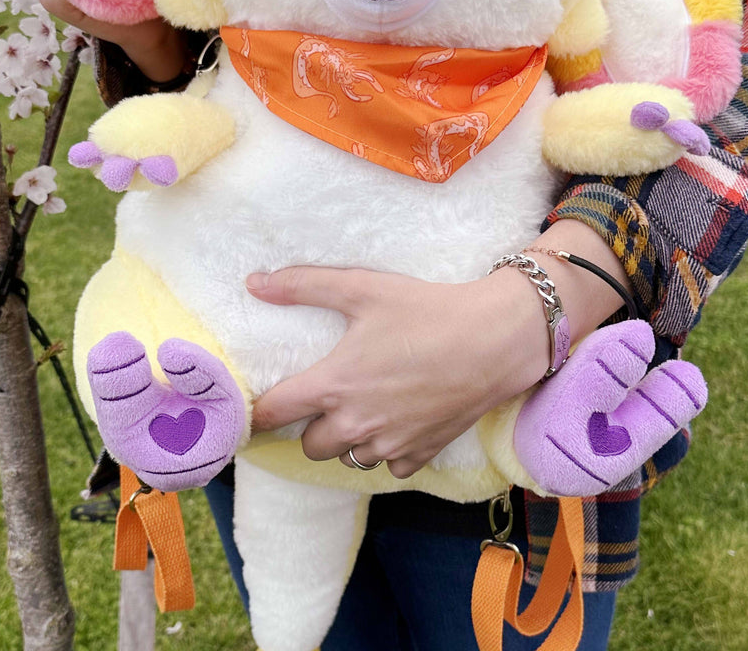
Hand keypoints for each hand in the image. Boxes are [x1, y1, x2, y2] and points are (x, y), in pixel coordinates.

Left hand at [248, 220, 630, 479]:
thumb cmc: (425, 310)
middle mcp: (356, 424)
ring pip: (349, 458)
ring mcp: (390, 443)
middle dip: (310, 424)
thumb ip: (303, 285)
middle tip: (325, 397)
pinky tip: (396, 420)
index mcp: (333, 386)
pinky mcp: (422, 453)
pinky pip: (389, 465)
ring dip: (348, 439)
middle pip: (310, 445)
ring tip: (362, 407)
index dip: (258, 413)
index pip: (273, 415)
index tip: (258, 407)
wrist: (494, 340)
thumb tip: (254, 282)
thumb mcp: (362, 288)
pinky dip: (387, 448)